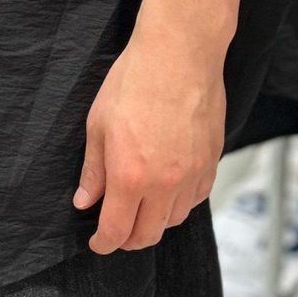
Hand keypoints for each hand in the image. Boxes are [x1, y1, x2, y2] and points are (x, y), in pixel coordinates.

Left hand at [72, 25, 224, 252]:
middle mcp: (165, 183)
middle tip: (116, 230)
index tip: (97, 242)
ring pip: (174, 219)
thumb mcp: (99, 123)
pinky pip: (197, 198)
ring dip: (155, 222)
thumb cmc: (136, 79)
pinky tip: (169, 189)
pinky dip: (180, 203)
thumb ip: (93, 169)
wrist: (179, 53)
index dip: (103, 243)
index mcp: (130, 175)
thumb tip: (85, 201)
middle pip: (148, 234)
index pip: (116, 231)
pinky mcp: (212, 161)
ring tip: (142, 208)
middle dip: (128, 240)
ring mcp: (192, 173)